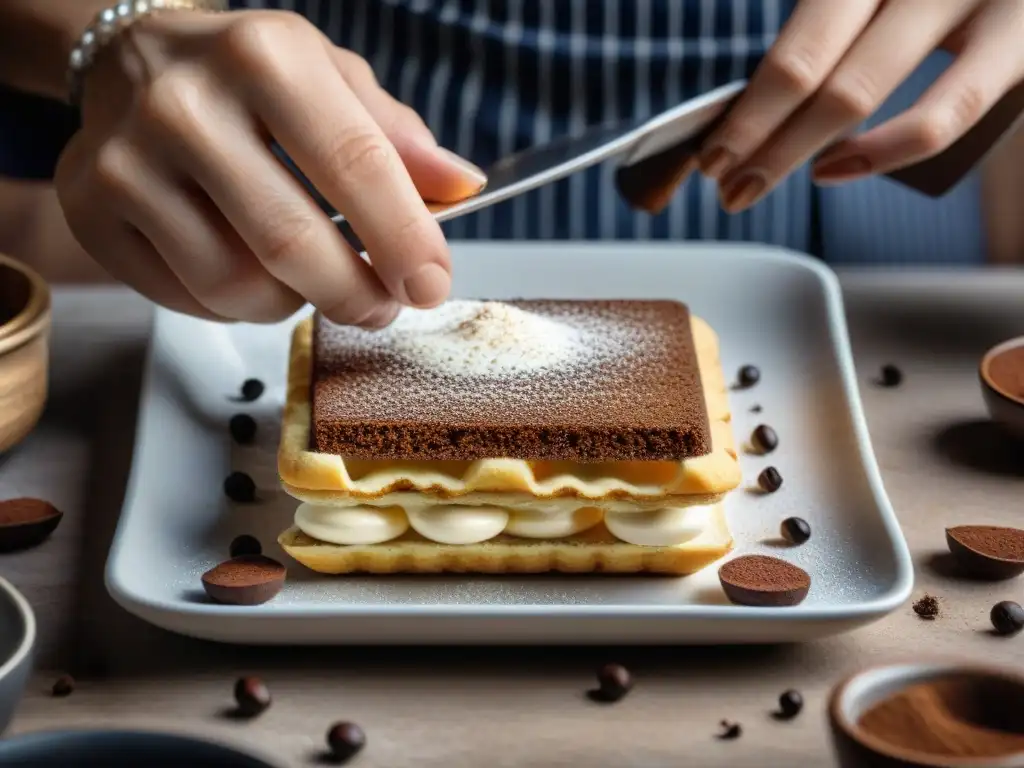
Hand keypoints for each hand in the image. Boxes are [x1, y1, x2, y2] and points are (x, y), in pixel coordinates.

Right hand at [55, 9, 485, 324]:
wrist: (132, 63)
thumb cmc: (250, 80)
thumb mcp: (334, 81)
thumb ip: (399, 138)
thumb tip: (462, 189)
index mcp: (264, 56)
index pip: (354, 164)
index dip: (404, 240)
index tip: (430, 284)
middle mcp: (185, 103)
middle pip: (292, 244)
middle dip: (356, 294)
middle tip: (380, 306)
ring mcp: (125, 161)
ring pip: (238, 287)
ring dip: (295, 302)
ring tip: (309, 278)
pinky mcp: (90, 211)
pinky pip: (189, 300)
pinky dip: (238, 305)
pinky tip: (250, 270)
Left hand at [697, 0, 1023, 211]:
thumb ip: (827, 27)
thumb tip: (752, 105)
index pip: (796, 44)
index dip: (748, 109)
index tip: (710, 153)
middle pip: (810, 70)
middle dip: (754, 139)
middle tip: (722, 183)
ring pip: (857, 91)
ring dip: (792, 152)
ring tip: (754, 184)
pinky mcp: (1021, 37)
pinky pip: (947, 112)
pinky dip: (882, 152)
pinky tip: (834, 169)